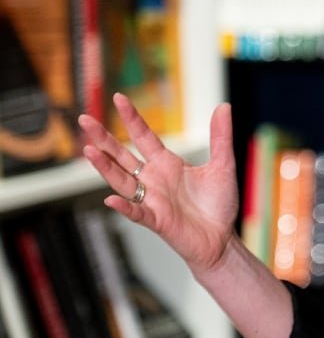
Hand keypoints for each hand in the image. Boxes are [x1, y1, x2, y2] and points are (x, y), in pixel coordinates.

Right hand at [79, 93, 239, 273]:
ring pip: (122, 181)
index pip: (144, 137)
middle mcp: (154, 179)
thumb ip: (221, 137)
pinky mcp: (157, 220)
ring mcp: (152, 200)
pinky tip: (111, 199)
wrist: (222, 239)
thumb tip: (224, 106)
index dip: (132, 118)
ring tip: (89, 150)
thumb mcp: (223, 165)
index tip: (119, 98)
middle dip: (104, 138)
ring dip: (105, 167)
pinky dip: (124, 207)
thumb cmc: (219, 204)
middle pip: (123, 156)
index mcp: (167, 164)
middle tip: (84, 119)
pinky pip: (136, 213)